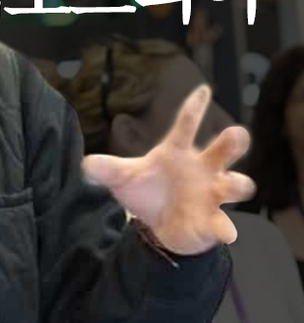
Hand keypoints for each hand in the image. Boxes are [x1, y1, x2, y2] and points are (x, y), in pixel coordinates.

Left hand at [81, 85, 255, 254]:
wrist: (158, 223)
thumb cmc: (147, 190)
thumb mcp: (123, 177)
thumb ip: (107, 169)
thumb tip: (85, 165)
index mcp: (178, 151)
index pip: (186, 124)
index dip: (194, 107)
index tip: (203, 90)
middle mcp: (202, 169)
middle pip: (223, 150)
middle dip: (233, 141)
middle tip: (237, 133)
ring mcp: (212, 194)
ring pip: (236, 184)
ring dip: (238, 183)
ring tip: (231, 184)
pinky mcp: (213, 221)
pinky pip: (224, 224)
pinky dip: (225, 228)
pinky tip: (225, 232)